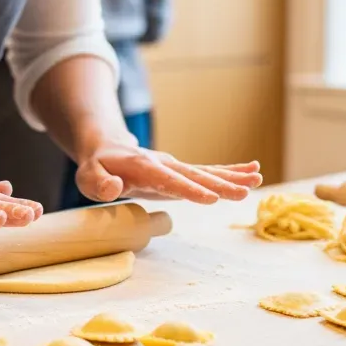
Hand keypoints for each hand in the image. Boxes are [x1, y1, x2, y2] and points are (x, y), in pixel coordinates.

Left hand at [73, 141, 261, 204]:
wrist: (105, 148)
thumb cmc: (96, 166)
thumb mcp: (88, 176)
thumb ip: (100, 184)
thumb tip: (114, 189)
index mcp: (143, 167)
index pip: (169, 180)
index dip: (190, 189)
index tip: (211, 198)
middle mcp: (164, 164)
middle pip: (195, 175)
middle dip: (220, 184)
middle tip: (246, 191)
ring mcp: (174, 166)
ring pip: (206, 172)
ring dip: (232, 176)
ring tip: (257, 179)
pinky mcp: (180, 171)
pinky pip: (207, 171)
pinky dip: (230, 171)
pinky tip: (252, 171)